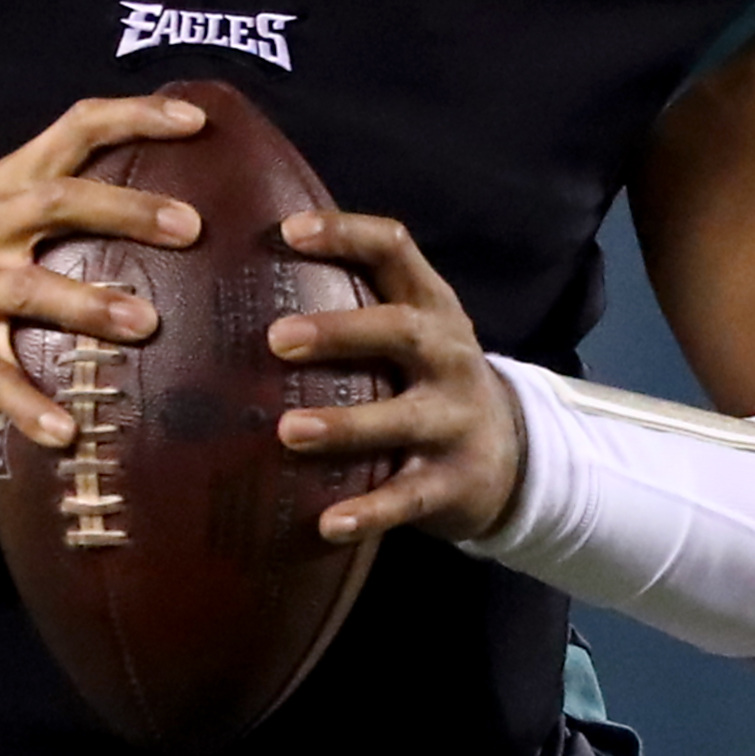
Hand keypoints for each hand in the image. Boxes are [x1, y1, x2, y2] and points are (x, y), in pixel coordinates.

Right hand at [0, 94, 203, 444]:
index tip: (196, 119)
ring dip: (89, 305)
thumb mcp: (6, 225)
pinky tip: (67, 431)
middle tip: (191, 226)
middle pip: (58, 201)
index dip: (134, 116)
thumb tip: (181, 214)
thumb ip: (69, 210)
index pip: (75, 129)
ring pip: (30, 288)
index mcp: (8, 187)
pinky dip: (31, 406)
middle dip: (127, 210)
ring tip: (146, 324)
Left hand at [269, 210, 523, 544]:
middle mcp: (448, 354)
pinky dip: (369, 512)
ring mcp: (455, 419)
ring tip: (288, 431)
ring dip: (345, 424)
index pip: (394, 249)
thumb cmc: (425, 376)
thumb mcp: (410, 328)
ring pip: (402, 419)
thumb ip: (354, 296)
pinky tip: (327, 523)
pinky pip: (408, 498)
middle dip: (340, 332)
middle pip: (400, 330)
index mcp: (431, 305)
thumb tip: (242, 259)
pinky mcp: (452, 481)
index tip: (289, 231)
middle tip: (276, 339)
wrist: (512, 455)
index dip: (346, 234)